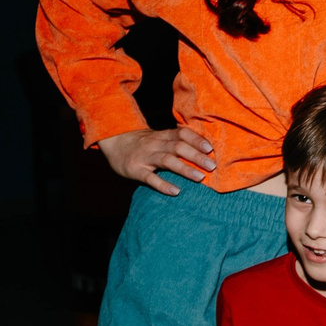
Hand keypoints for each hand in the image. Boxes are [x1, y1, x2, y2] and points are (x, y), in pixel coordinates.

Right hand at [97, 126, 217, 194]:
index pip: (181, 134)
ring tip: (200, 177)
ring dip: (184, 169)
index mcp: (163, 136)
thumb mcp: (158, 137)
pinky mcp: (135, 170)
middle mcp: (155, 144)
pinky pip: (150, 178)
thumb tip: (206, 150)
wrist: (113, 141)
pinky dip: (163, 185)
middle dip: (196, 156)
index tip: (210, 148)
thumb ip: (177, 141)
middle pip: (178, 147)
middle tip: (212, 166)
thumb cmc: (143, 142)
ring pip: (166, 160)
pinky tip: (175, 191)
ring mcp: (145, 157)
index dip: (196, 140)